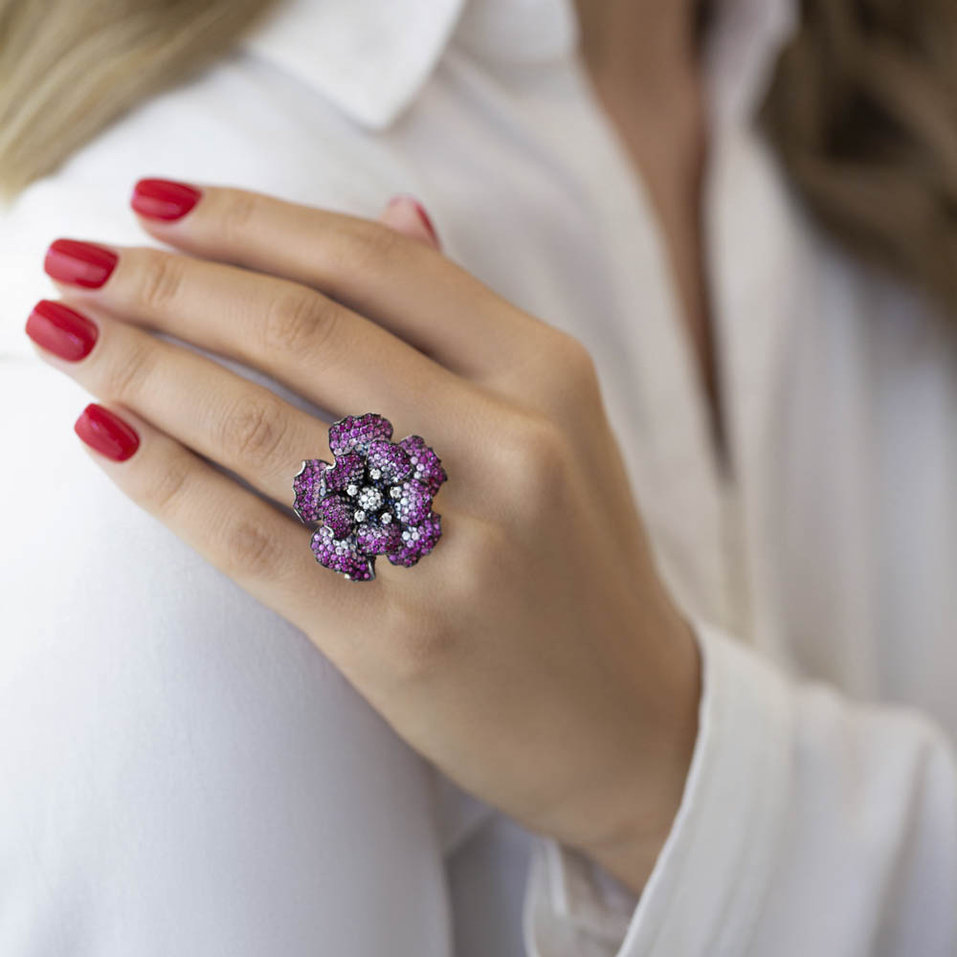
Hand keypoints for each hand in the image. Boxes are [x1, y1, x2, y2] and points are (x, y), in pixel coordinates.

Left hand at [27, 182, 699, 892]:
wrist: (630, 719)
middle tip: (75, 260)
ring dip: (141, 370)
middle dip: (169, 285)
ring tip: (63, 335)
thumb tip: (394, 212)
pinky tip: (103, 435)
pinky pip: (253, 541)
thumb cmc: (579, 565)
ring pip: (262, 430)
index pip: (375, 264)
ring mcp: (458, 550)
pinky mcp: (401, 640)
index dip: (251, 220)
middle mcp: (510, 448)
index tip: (155, 202)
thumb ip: (467, 323)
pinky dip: (165, 480)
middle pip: (304, 332)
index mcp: (547, 375)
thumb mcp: (559, 425)